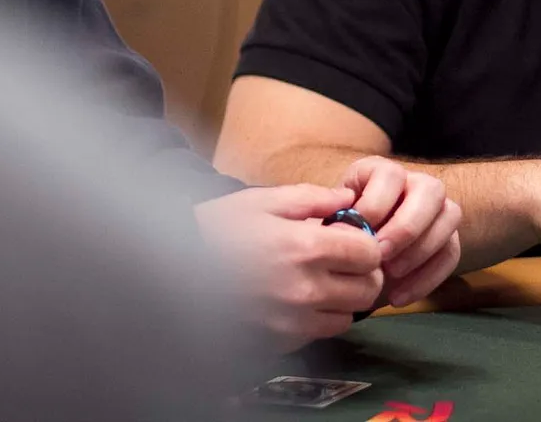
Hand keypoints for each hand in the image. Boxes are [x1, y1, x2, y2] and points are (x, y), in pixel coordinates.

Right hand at [194, 184, 383, 350]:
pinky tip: (298, 301)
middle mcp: (305, 289)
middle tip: (344, 262)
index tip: (352, 239)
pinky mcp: (276, 341)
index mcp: (307, 247)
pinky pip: (317, 333)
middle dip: (362, 274)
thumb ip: (313, 199)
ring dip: (343, 300)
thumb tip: (348, 201)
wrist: (169, 268)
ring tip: (321, 282)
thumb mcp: (264, 201)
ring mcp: (291, 320)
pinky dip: (317, 320)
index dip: (366, 244)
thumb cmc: (217, 229)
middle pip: (367, 289)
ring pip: (347, 317)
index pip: (371, 254)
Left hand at [341, 157, 462, 307]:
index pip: (390, 174)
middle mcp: (415, 184)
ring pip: (450, 215)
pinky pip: (452, 252)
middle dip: (407, 226)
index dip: (376, 204)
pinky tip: (400, 296)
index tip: (357, 235)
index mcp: (381, 173)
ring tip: (392, 276)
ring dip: (422, 249)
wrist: (350, 261)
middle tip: (381, 255)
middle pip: (431, 190)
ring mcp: (436, 209)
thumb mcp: (328, 225)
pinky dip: (429, 277)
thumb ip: (334, 224)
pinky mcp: (448, 237)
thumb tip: (342, 232)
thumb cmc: (335, 237)